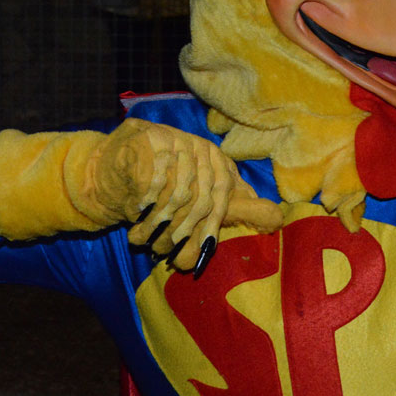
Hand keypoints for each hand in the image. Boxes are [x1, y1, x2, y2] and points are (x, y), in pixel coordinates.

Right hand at [0, 122, 281, 278]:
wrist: (119, 160)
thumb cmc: (164, 183)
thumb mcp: (199, 193)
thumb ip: (233, 204)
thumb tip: (276, 217)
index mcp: (217, 160)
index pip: (221, 200)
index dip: (208, 230)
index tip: (198, 255)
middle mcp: (200, 148)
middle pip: (199, 200)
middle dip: (182, 233)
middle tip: (166, 254)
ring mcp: (176, 141)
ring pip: (176, 194)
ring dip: (160, 224)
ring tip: (146, 239)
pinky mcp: (149, 140)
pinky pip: (153, 180)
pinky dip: (145, 204)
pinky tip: (137, 216)